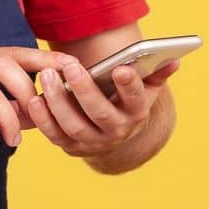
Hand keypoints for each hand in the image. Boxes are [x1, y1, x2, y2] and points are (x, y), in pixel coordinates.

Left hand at [26, 56, 180, 157]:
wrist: (110, 129)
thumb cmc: (125, 98)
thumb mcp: (143, 86)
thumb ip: (155, 71)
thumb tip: (174, 59)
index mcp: (137, 112)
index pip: (136, 99)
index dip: (130, 85)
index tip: (121, 68)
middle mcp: (117, 131)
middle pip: (100, 113)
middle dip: (84, 89)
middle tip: (70, 66)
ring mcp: (93, 142)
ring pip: (75, 125)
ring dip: (59, 101)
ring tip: (47, 76)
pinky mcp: (72, 148)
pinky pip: (55, 136)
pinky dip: (43, 120)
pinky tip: (35, 99)